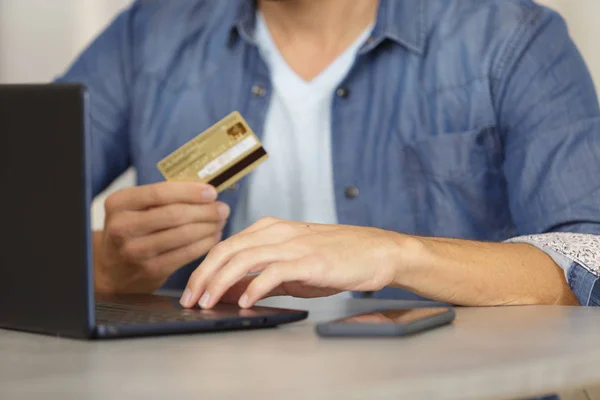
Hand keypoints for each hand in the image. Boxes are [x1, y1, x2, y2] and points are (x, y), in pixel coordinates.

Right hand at [94, 182, 229, 293]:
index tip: (211, 192)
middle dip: (205, 211)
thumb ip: (164, 196)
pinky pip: (186, 254)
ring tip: (220, 221)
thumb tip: (206, 190)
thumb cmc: (134, 229)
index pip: (159, 193)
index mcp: (119, 203)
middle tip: (222, 208)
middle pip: (174, 215)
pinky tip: (213, 237)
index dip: (190, 192)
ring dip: (208, 227)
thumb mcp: (136, 207)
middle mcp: (122, 227)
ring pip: (183, 235)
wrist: (113, 268)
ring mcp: (135, 251)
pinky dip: (204, 244)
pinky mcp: (151, 270)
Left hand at [180, 217, 405, 308]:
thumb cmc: (336, 258)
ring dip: (221, 281)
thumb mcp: (293, 267)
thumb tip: (232, 292)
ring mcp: (293, 244)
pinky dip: (254, 287)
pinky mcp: (310, 260)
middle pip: (227, 249)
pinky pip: (274, 271)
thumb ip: (262, 276)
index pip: (226, 245)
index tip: (192, 290)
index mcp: (271, 229)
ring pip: (244, 258)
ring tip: (208, 302)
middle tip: (190, 299)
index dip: (204, 268)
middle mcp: (278, 232)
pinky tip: (244, 301)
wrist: (375, 252)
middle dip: (203, 275)